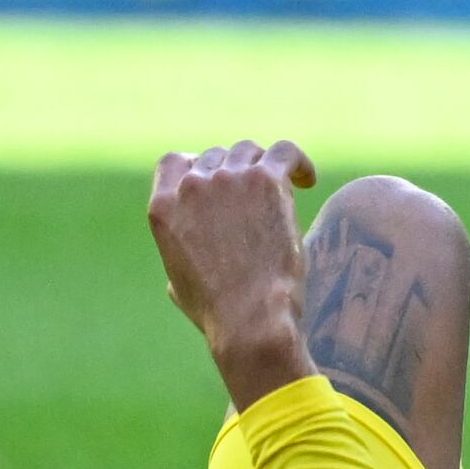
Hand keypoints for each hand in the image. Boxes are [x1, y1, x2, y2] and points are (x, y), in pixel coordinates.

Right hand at [148, 140, 318, 415]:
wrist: (250, 318)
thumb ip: (181, 247)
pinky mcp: (266, 180)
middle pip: (216, 156)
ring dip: (263, 166)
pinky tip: (306, 180)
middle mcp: (192, 186)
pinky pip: (284, 152)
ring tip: (282, 189)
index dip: (198, 167)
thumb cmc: (217, 310)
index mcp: (163, 208)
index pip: (175, 162)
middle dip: (235, 172)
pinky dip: (297, 162)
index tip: (218, 181)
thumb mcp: (179, 280)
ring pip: (249, 151)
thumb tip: (195, 243)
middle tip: (257, 196)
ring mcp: (229, 179)